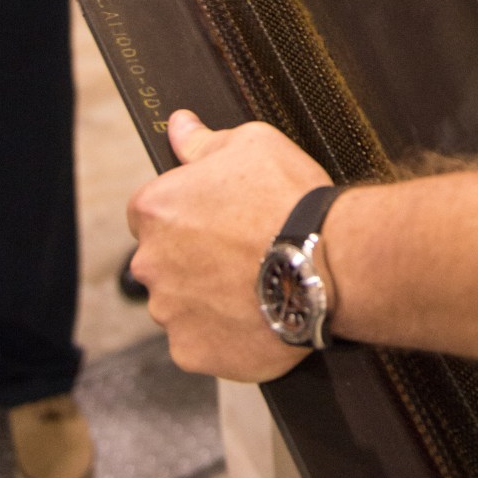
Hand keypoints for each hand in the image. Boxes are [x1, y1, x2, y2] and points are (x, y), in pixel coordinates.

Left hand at [126, 110, 331, 379]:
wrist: (327, 262)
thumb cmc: (288, 199)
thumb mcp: (251, 144)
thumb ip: (202, 140)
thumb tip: (179, 125)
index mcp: (155, 210)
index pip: (151, 212)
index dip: (187, 213)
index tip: (218, 219)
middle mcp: (150, 263)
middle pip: (162, 261)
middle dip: (193, 257)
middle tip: (242, 252)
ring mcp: (170, 312)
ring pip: (180, 303)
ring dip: (206, 296)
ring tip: (253, 285)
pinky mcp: (193, 352)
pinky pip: (199, 342)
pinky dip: (222, 333)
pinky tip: (254, 315)